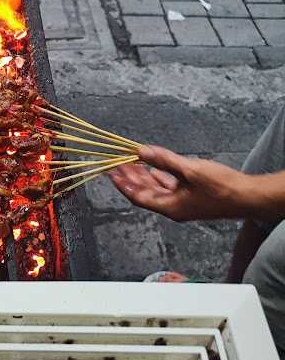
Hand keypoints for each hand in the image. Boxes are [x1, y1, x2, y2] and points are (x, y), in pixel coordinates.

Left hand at [109, 145, 253, 221]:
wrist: (247, 197)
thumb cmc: (221, 187)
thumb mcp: (189, 170)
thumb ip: (163, 160)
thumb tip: (141, 151)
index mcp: (169, 207)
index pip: (138, 196)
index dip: (123, 184)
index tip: (112, 172)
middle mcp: (173, 208)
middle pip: (145, 193)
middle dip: (131, 177)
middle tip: (118, 163)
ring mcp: (182, 204)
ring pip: (156, 189)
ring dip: (144, 176)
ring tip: (132, 162)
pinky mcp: (191, 197)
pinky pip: (169, 187)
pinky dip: (159, 177)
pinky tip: (155, 168)